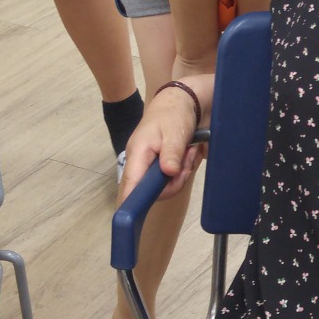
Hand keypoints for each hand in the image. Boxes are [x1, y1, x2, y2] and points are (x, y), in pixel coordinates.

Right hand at [120, 77, 211, 200]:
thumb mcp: (175, 132)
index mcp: (138, 154)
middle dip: (174, 182)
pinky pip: (173, 178)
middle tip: (186, 162)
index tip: (138, 217)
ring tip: (188, 152)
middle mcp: (141, 163)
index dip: (132, 203)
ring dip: (182, 173)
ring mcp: (151, 165)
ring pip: (165, 185)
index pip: (130, 185)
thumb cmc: (173, 114)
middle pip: (152, 190)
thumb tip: (169, 174)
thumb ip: (171, 153)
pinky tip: (188, 154)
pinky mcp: (162, 165)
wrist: (182, 101)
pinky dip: (184, 169)